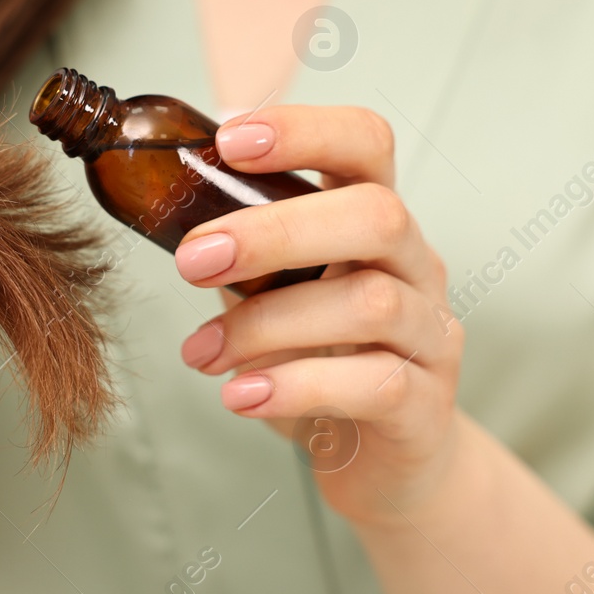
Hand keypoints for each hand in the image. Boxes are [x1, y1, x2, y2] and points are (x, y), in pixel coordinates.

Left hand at [174, 105, 465, 526]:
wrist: (385, 464)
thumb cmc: (324, 365)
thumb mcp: (278, 297)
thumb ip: (242, 257)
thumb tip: (162, 212)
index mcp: (377, 224)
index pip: (366, 144)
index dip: (305, 130)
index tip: (229, 138)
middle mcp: (417, 267)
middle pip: (376, 215)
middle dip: (275, 231)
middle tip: (193, 262)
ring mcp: (431, 335)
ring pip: (368, 304)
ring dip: (266, 325)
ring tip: (201, 352)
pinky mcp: (426, 406)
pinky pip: (374, 383)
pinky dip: (297, 386)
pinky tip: (242, 395)